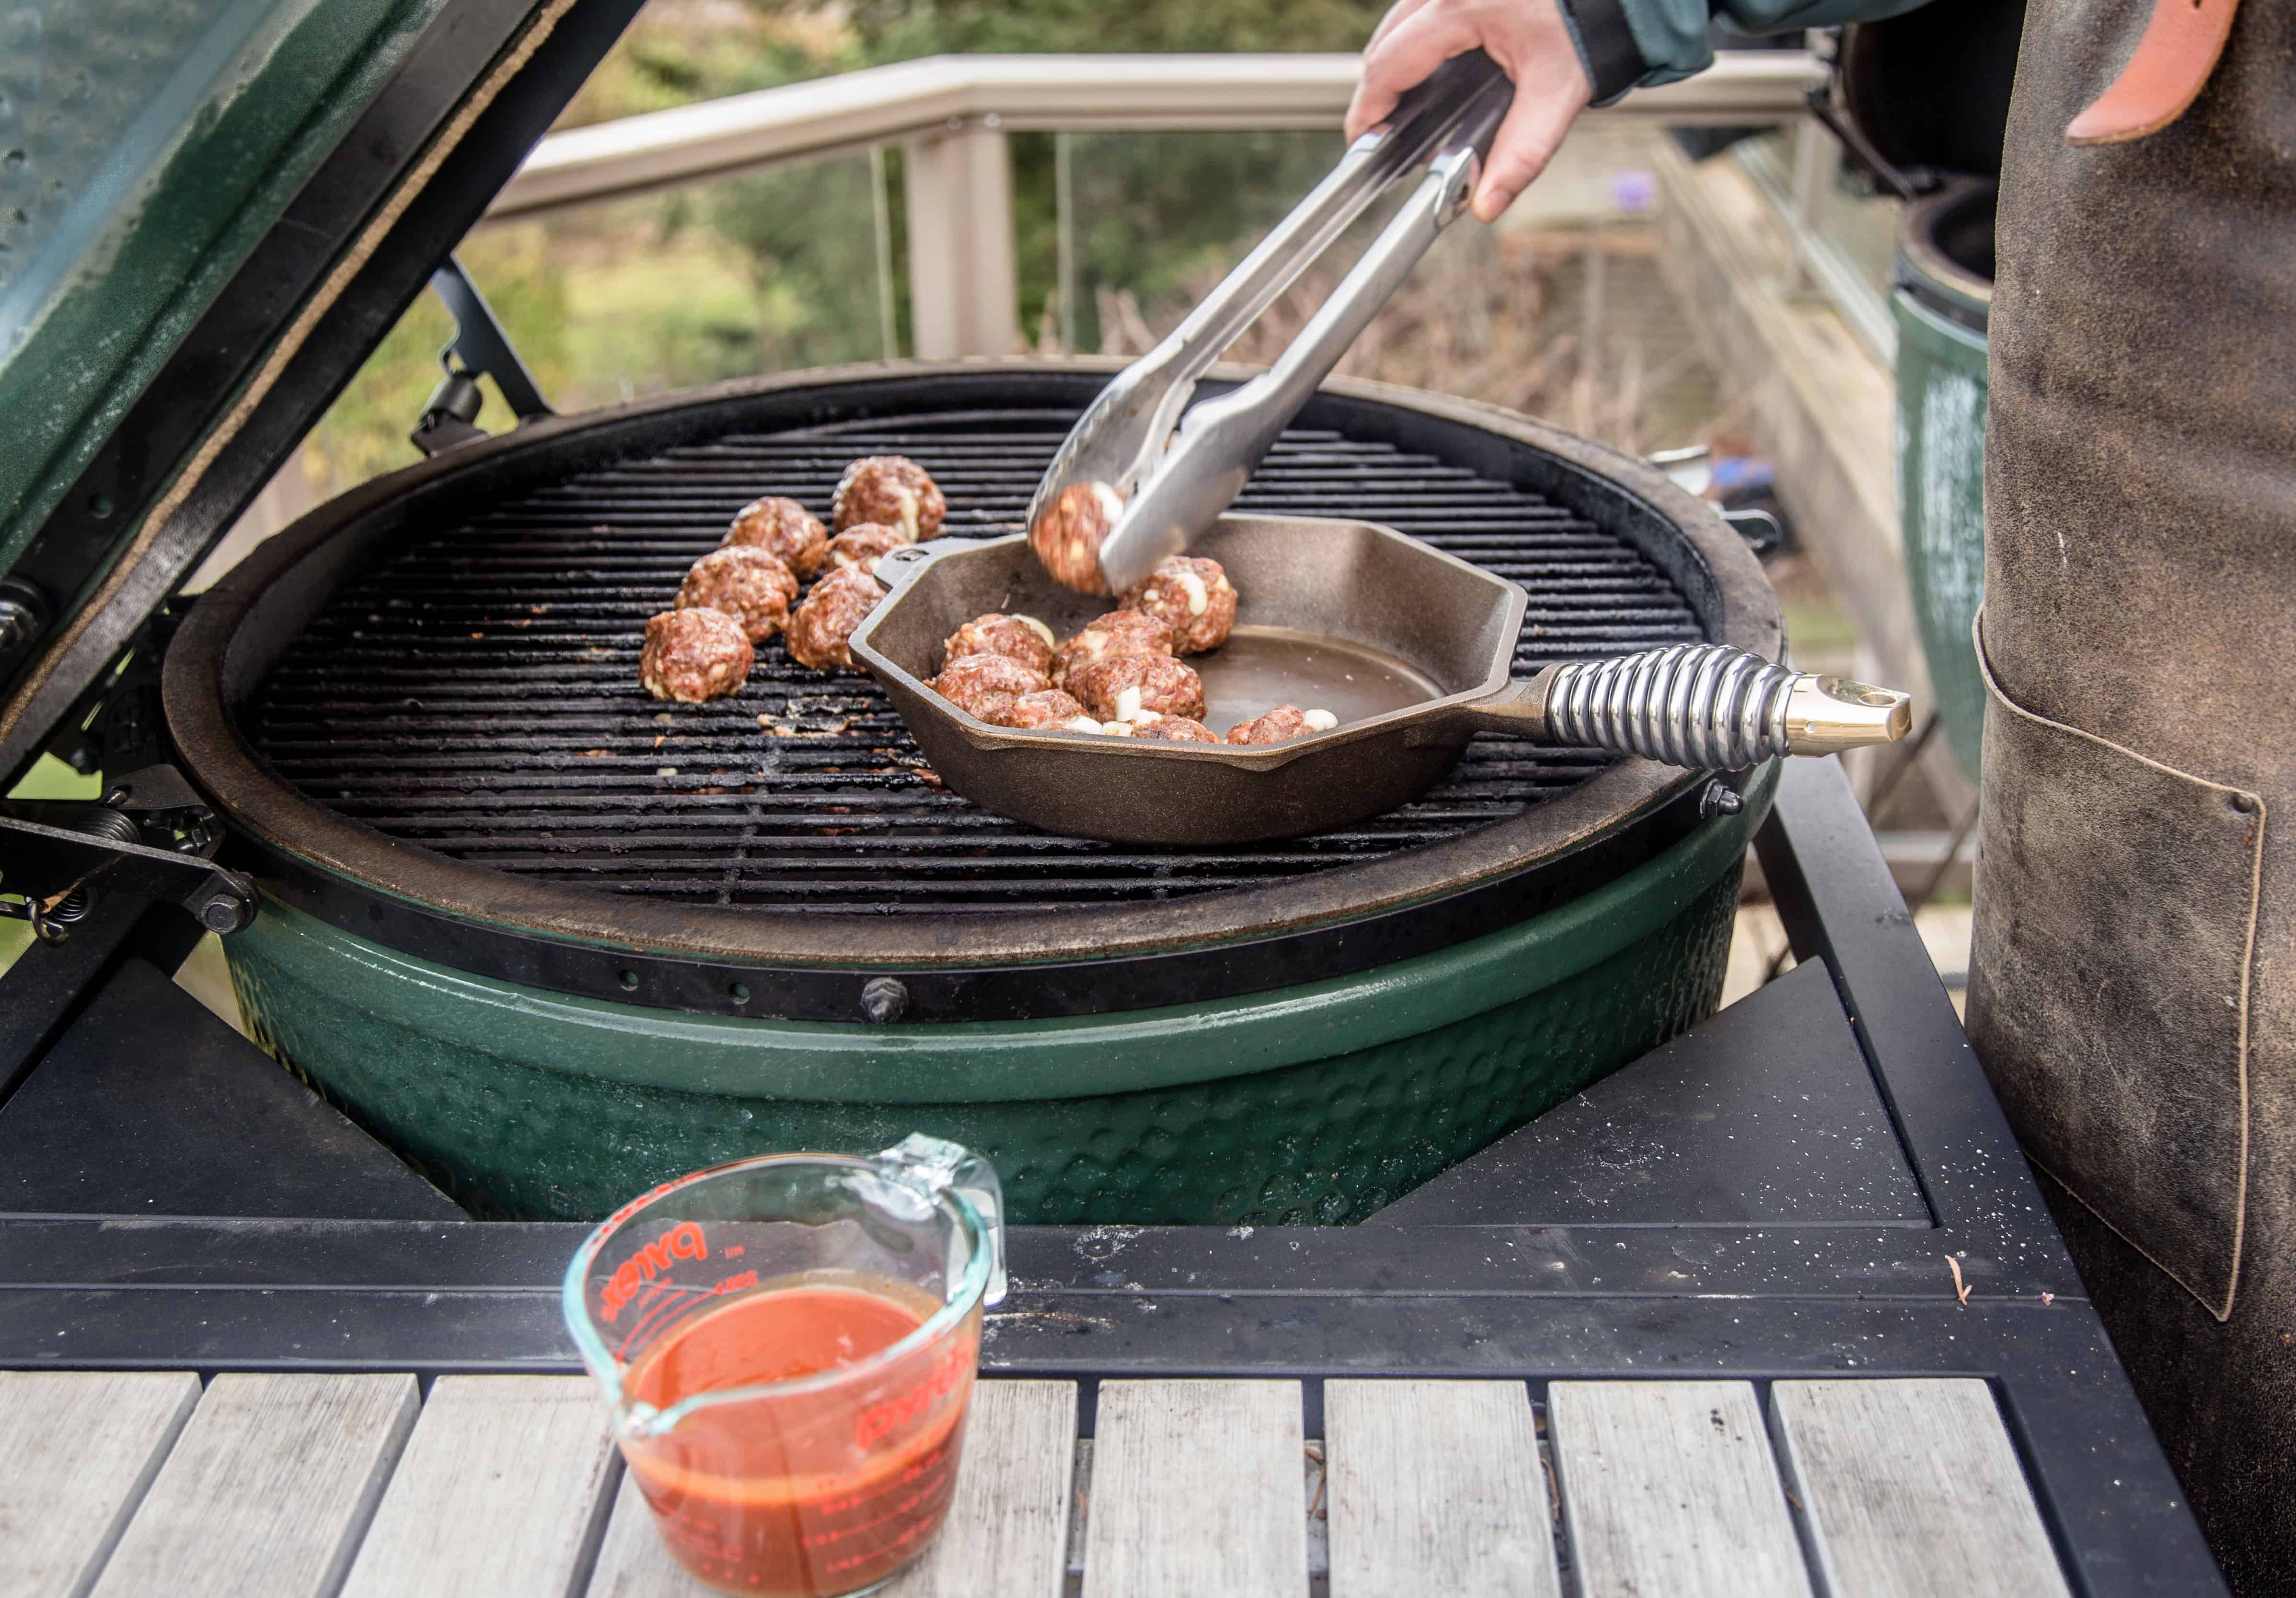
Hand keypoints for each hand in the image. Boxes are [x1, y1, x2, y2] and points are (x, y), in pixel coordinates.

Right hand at [1345, 0, 1594, 221]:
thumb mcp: (1555, 96)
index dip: (1368, 111)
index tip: (1364, 144)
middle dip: (1379, 92)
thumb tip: (1484, 204)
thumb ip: (1519, 154)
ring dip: (1396, 65)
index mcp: (1461, 10)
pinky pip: (1419, 13)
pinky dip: (1416, 44)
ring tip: (1408, 109)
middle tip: (1387, 134)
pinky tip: (1431, 74)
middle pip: (1384, 44)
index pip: (1388, 66)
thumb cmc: (1588, 31)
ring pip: (1398, 25)